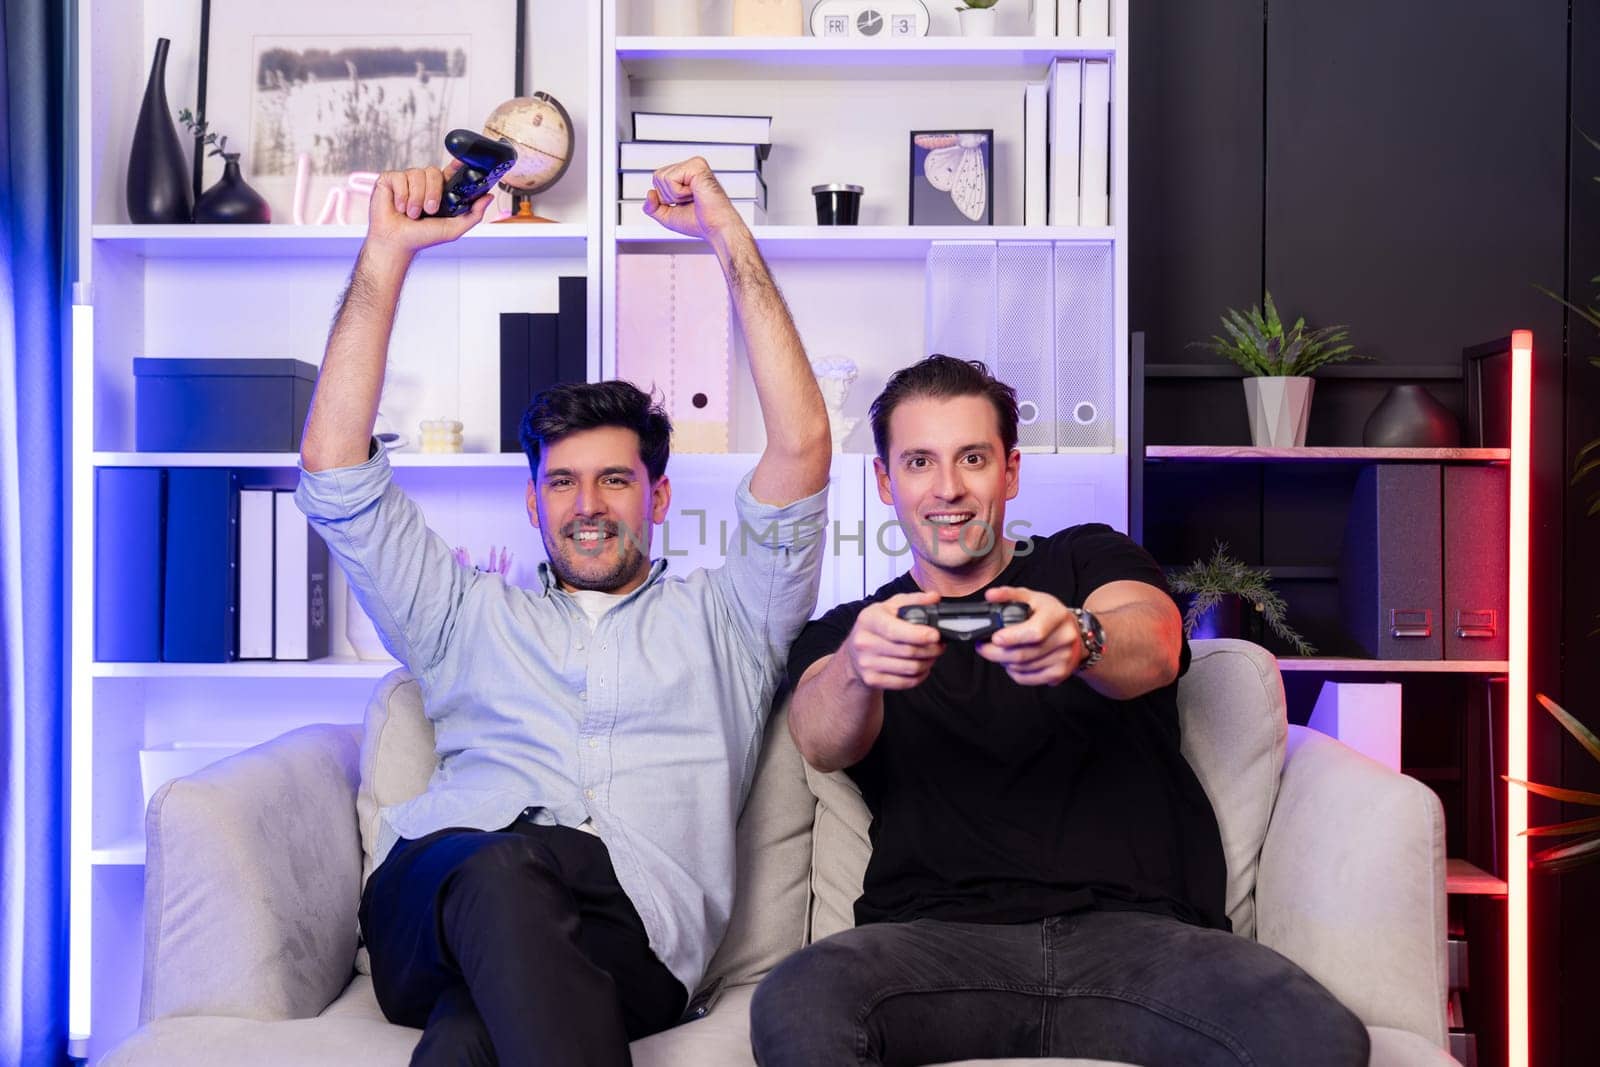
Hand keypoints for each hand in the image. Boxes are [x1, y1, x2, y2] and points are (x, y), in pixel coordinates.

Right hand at [365, 162, 492, 255]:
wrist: (397, 242)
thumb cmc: (422, 237)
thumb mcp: (453, 229)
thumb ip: (473, 214)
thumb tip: (489, 197)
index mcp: (440, 191)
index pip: (450, 171)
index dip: (457, 164)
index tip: (462, 161)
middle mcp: (424, 182)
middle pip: (433, 171)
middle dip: (432, 192)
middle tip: (429, 210)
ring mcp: (407, 180)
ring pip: (416, 174)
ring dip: (416, 198)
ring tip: (412, 214)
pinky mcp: (390, 179)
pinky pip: (399, 178)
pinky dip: (401, 196)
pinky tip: (399, 207)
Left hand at [641, 156, 748, 239]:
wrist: (716, 227)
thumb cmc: (700, 222)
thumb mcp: (668, 216)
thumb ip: (653, 207)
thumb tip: (649, 193)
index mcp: (685, 176)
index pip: (658, 179)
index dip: (665, 198)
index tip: (684, 204)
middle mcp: (689, 167)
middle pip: (657, 176)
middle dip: (668, 196)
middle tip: (689, 202)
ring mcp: (694, 164)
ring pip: (662, 177)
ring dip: (675, 195)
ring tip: (693, 198)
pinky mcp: (696, 165)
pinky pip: (670, 178)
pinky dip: (679, 193)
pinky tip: (695, 194)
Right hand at [841, 590, 945, 690]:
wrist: (854, 652)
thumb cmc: (875, 627)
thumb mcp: (890, 607)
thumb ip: (914, 600)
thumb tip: (934, 597)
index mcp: (869, 619)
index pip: (894, 630)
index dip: (918, 634)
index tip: (935, 635)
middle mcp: (864, 642)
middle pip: (907, 651)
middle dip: (931, 649)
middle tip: (940, 645)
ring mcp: (866, 663)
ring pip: (910, 668)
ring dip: (928, 662)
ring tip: (932, 655)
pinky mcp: (872, 680)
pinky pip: (905, 682)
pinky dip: (920, 676)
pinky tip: (922, 667)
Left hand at [976, 586, 1083, 685]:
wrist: (1073, 631)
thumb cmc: (1048, 613)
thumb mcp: (1031, 597)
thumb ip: (1009, 595)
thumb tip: (990, 595)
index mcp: (1056, 615)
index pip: (1034, 632)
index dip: (1011, 638)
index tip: (994, 638)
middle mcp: (1065, 637)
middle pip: (1024, 654)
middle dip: (996, 653)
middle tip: (983, 648)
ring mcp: (1064, 657)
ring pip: (1023, 668)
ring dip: (1004, 662)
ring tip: (998, 652)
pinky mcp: (1060, 673)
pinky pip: (1028, 679)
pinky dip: (1014, 672)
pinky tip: (1011, 662)